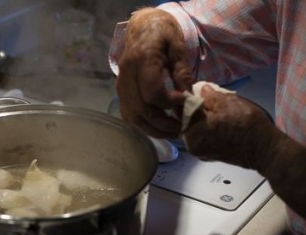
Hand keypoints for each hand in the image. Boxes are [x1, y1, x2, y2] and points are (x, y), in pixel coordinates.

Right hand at [116, 8, 193, 138]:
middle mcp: (127, 75)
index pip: (152, 92)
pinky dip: (144, 125)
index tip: (186, 101)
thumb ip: (182, 72)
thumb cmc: (162, 34)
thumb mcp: (178, 47)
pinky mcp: (120, 93)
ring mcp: (120, 86)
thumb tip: (188, 99)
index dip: (170, 102)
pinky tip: (158, 126)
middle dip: (163, 123)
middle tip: (182, 127)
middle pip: (142, 109)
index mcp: (142, 59)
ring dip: (153, 129)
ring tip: (172, 131)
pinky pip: (129, 115)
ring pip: (133, 117)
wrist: (142, 28)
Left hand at [184, 84, 276, 169]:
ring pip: (196, 129)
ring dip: (203, 119)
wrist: (265, 150)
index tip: (198, 91)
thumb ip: (210, 95)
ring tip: (218, 111)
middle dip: (197, 109)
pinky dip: (209, 128)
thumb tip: (201, 89)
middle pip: (188, 121)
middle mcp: (191, 145)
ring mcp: (200, 152)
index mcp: (191, 133)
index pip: (182, 110)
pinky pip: (204, 137)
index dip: (190, 98)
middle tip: (209, 100)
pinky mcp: (210, 155)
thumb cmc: (247, 126)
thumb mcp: (228, 103)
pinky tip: (220, 122)